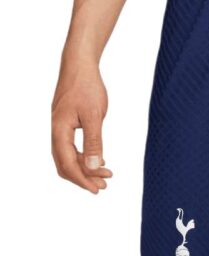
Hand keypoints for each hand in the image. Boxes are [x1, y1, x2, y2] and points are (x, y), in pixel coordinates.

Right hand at [51, 60, 112, 192]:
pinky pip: (71, 147)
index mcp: (59, 130)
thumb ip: (94, 141)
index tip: (97, 189)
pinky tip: (98, 160)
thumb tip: (93, 166)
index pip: (67, 163)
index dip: (82, 179)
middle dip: (84, 177)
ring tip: (105, 175)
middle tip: (104, 186)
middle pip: (65, 164)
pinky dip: (84, 157)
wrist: (79, 65)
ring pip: (68, 156)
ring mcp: (60, 128)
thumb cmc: (87, 87)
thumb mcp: (94, 116)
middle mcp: (56, 131)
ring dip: (85, 168)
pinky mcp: (66, 124)